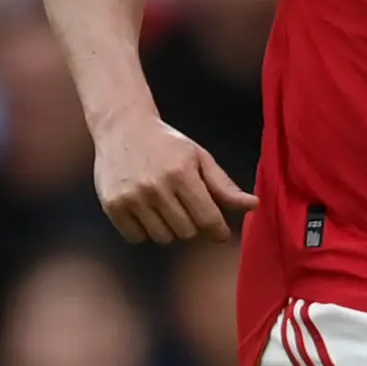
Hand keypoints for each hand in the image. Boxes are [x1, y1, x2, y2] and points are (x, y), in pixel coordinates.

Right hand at [92, 114, 254, 244]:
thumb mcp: (198, 158)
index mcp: (182, 173)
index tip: (219, 232)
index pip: (208, 219)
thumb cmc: (167, 144)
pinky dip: (144, 231)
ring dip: (169, 229)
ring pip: (162, 238)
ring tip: (165, 208)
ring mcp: (132, 197)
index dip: (218, 231)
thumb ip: (224, 186)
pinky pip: (136, 238)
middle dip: (193, 226)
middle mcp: (156, 187)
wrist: (122, 127)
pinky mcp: (112, 205)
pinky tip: (145, 212)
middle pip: (186, 232)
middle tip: (187, 210)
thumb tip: (254, 206)